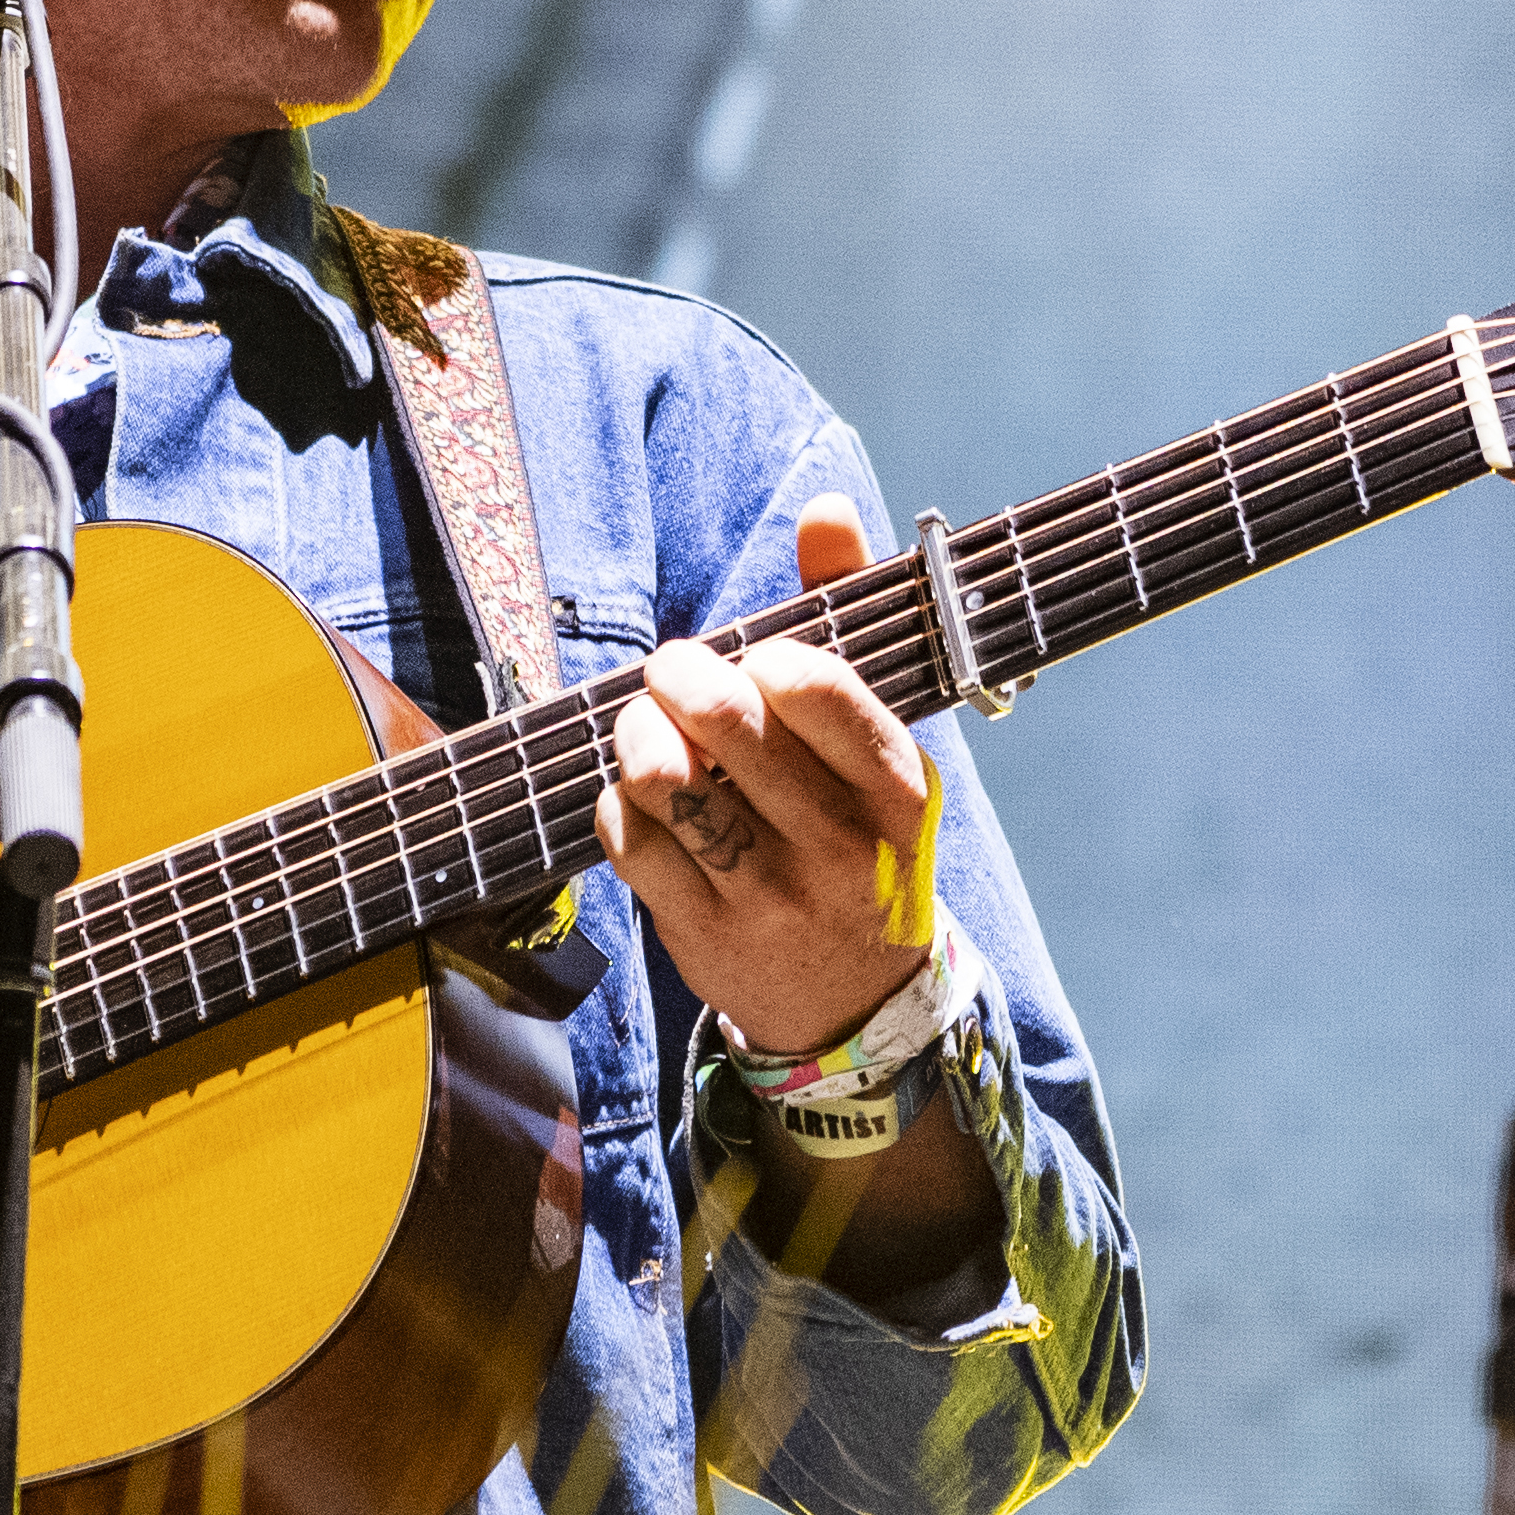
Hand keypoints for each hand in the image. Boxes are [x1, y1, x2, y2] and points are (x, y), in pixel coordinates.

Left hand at [595, 500, 934, 1054]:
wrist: (857, 1006)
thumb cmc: (858, 838)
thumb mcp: (880, 747)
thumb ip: (849, 622)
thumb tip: (824, 508)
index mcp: (898, 789)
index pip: (819, 688)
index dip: (764, 656)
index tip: (753, 660)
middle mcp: (839, 846)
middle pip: (727, 722)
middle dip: (681, 674)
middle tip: (675, 673)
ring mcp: (768, 896)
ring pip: (665, 780)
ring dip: (637, 731)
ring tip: (646, 725)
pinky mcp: (702, 935)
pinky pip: (627, 840)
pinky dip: (616, 801)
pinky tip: (640, 798)